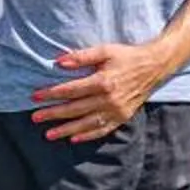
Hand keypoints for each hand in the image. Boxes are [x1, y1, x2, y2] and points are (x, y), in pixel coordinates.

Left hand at [30, 42, 166, 142]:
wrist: (154, 66)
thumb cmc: (127, 56)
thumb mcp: (104, 50)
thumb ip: (81, 57)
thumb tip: (59, 62)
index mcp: (102, 81)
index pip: (70, 90)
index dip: (51, 94)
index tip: (35, 97)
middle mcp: (109, 99)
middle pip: (75, 109)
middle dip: (53, 114)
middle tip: (35, 118)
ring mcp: (116, 111)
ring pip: (86, 124)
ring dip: (66, 130)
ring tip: (49, 135)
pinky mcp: (122, 117)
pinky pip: (102, 130)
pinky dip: (88, 135)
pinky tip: (74, 139)